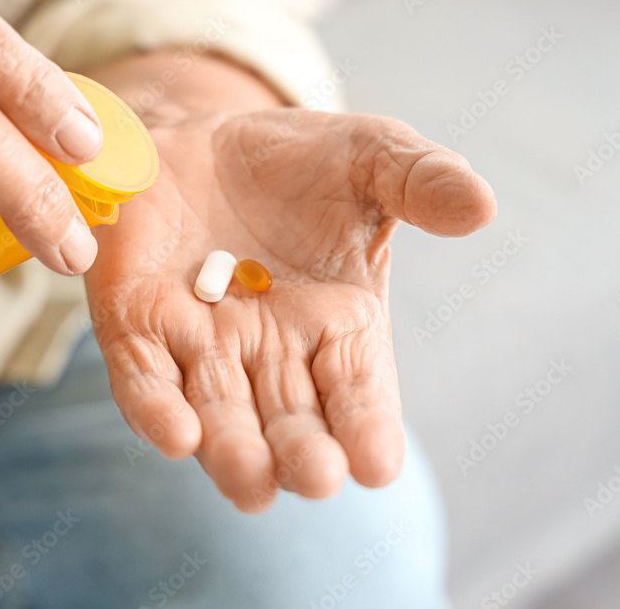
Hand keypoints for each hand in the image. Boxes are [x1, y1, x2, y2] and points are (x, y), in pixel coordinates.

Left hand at [85, 54, 495, 511]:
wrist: (201, 137)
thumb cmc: (298, 161)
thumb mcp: (369, 156)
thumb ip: (420, 180)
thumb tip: (482, 207)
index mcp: (338, 324)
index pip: (358, 389)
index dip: (367, 426)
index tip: (377, 464)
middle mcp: (272, 351)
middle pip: (289, 420)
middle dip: (302, 453)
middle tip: (316, 478)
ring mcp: (202, 345)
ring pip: (217, 415)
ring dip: (231, 452)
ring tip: (251, 483)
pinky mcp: (137, 326)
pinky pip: (144, 378)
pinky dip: (156, 408)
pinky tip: (175, 435)